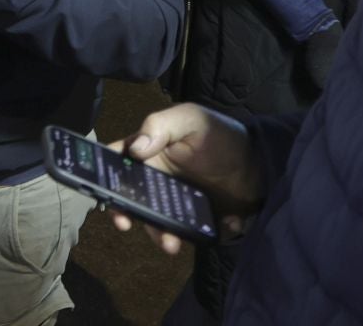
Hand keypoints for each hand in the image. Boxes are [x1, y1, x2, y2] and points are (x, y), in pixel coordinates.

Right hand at [105, 104, 264, 253]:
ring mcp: (173, 200)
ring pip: (154, 220)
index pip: (117, 161)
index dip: (103, 175)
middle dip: (126, 212)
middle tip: (126, 224)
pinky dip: (189, 237)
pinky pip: (183, 231)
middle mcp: (155, 177)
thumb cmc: (219, 135)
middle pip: (130, 197)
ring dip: (157, 233)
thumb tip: (135, 149)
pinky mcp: (192, 218)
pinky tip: (202, 235)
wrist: (259, 163)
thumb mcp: (191, 120)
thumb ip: (160, 126)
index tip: (103, 190)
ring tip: (170, 244)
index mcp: (148, 151)